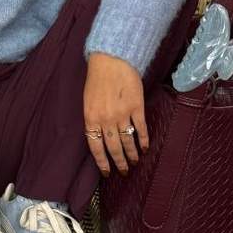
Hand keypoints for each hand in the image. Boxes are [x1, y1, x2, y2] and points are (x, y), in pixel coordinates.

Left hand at [83, 52, 148, 176]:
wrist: (111, 60)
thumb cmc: (97, 78)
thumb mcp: (88, 101)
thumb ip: (93, 119)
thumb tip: (99, 137)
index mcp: (91, 118)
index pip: (96, 147)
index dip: (102, 162)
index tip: (106, 172)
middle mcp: (106, 119)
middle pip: (113, 148)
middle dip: (119, 162)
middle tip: (123, 171)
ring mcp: (122, 114)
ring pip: (127, 141)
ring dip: (132, 154)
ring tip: (134, 161)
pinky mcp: (136, 107)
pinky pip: (140, 129)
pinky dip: (143, 140)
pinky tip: (145, 147)